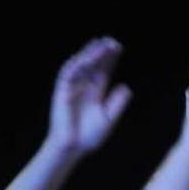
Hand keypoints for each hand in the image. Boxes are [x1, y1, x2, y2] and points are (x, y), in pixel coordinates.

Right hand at [46, 38, 132, 155]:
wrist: (73, 147)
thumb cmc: (89, 136)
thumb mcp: (108, 119)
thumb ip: (117, 104)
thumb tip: (126, 87)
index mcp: (95, 92)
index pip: (103, 70)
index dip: (110, 59)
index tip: (118, 47)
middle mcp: (84, 86)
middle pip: (93, 64)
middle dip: (101, 52)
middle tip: (112, 42)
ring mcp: (72, 87)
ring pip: (81, 65)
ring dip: (90, 54)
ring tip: (101, 46)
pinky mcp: (62, 91)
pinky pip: (69, 73)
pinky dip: (77, 64)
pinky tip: (87, 57)